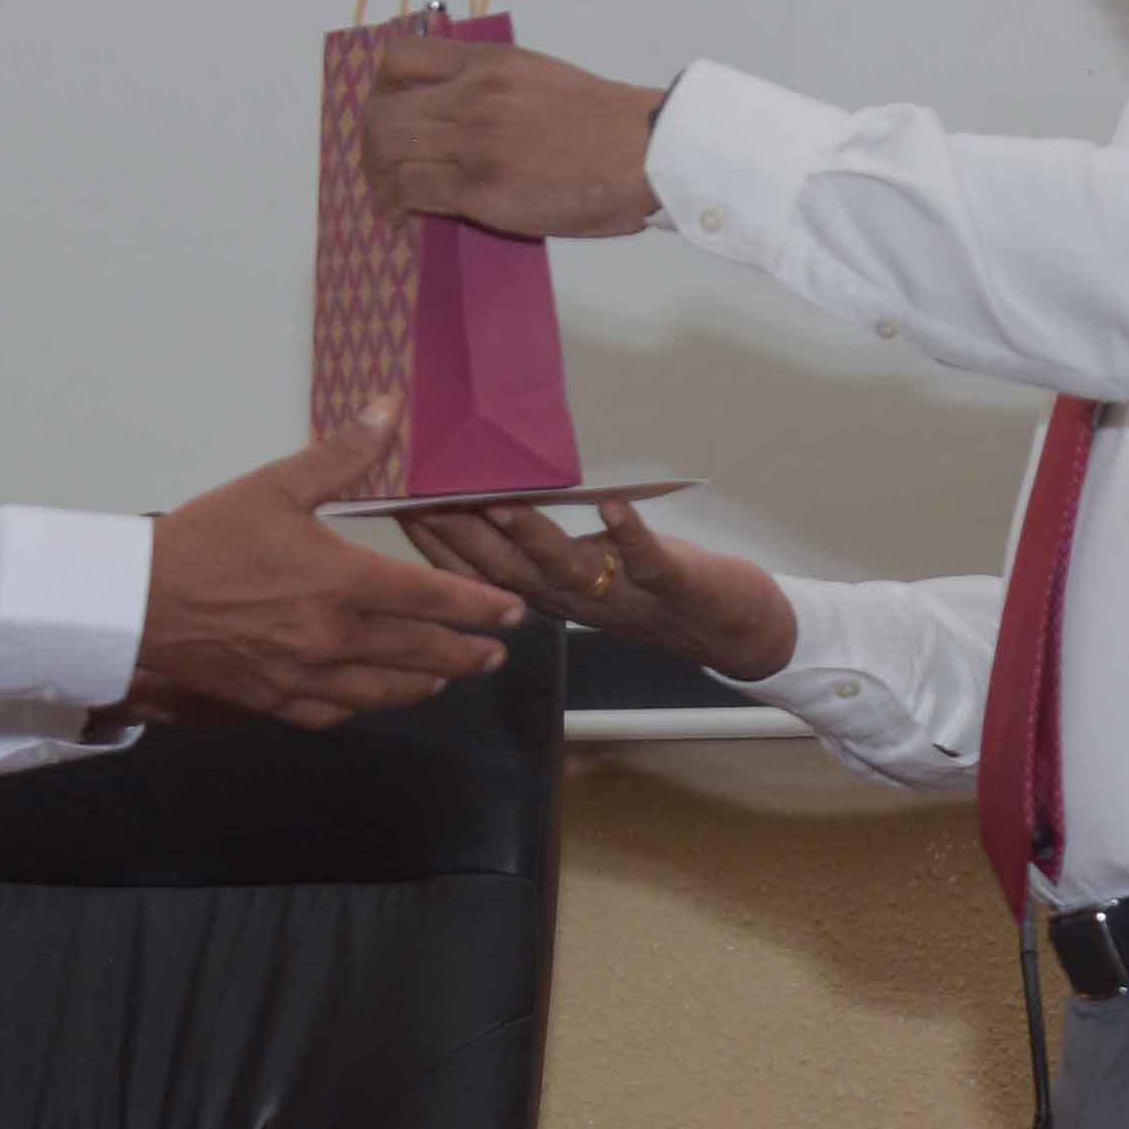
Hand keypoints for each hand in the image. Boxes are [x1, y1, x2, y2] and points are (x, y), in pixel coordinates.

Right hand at [128, 412, 521, 730]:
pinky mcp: (271, 702)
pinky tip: (371, 698)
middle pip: (417, 651)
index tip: (512, 614)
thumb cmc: (202, 539)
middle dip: (465, 652)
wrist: (131, 604)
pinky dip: (362, 705)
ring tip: (448, 675)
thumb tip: (390, 407)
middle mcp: (332, 638)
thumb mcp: (273, 486)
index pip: (429, 598)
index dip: (477, 606)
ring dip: (423, 683)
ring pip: (382, 690)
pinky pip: (332, 712)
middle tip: (496, 654)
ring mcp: (303, 677)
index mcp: (340, 582)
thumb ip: (340, 454)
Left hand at [356, 35, 662, 237]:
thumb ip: (489, 82)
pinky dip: (396, 202)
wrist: (644, 149)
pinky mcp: (479, 187)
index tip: (387, 111)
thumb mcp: (537, 75)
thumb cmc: (601, 120)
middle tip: (379, 164)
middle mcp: (471, 94)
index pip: (400, 59)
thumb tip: (448, 107)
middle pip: (383, 111)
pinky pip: (412, 189)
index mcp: (487, 62)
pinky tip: (400, 214)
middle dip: (370, 141)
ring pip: (389, 150)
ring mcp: (473, 141)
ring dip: (377, 175)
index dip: (381, 90)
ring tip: (385, 194)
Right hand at [393, 495, 793, 684]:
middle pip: (507, 570)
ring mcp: (622, 593)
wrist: (729, 631)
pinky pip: (647, 559)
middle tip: (425, 497)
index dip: (436, 543)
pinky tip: (611, 505)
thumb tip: (487, 496)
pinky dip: (629, 532)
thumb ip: (537, 546)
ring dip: (531, 536)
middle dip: (463, 536)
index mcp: (549, 594)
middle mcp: (575, 599)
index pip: (479, 571)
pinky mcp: (671, 583)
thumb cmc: (650, 589)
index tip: (399, 504)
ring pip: (565, 568)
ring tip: (499, 501)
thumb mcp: (583, 571)